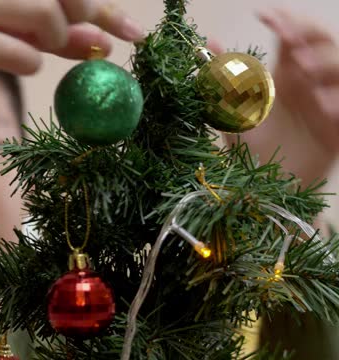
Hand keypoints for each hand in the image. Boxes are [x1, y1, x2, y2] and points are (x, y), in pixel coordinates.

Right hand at [0, 0, 144, 97]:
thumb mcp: (3, 31)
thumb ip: (51, 35)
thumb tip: (102, 44)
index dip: (103, 8)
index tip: (134, 32)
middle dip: (87, 20)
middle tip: (87, 43)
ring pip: (42, 13)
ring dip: (58, 39)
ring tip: (44, 50)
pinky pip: (12, 50)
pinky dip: (30, 61)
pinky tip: (24, 62)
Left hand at [227, 9, 338, 185]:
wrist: (263, 188)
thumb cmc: (248, 150)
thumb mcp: (231, 112)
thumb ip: (223, 78)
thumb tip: (209, 41)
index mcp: (283, 75)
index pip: (292, 35)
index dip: (285, 20)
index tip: (266, 18)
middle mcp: (307, 83)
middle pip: (323, 42)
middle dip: (309, 36)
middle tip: (291, 47)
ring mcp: (326, 102)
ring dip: (327, 64)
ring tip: (306, 73)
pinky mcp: (336, 128)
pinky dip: (338, 101)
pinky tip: (323, 108)